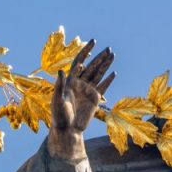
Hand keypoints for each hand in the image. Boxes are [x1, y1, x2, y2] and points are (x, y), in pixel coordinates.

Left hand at [49, 40, 114, 159]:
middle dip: (99, 57)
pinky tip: (113, 73)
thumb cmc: (59, 115)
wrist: (68, 129)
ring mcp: (87, 90)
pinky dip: (108, 80)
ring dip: (105, 65)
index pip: (79, 62)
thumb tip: (61, 71)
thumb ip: (59, 85)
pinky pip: (103, 87)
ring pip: (98, 74)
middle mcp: (79, 83)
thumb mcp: (57, 100)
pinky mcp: (94, 98)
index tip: (93, 42)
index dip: (86, 51)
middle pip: (91, 66)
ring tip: (113, 55)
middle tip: (108, 49)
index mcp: (70, 81)